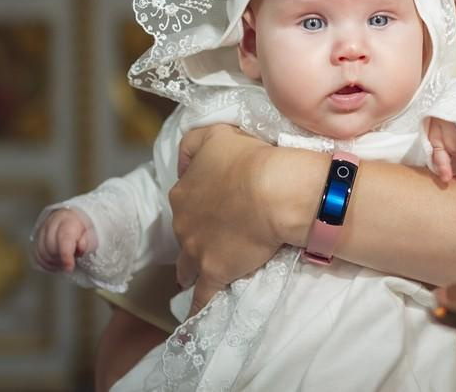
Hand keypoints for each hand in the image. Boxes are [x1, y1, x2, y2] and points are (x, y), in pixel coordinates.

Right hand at [32, 209, 96, 272]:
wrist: (73, 219)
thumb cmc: (83, 228)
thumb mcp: (91, 233)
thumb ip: (87, 241)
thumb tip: (80, 248)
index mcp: (68, 220)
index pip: (64, 239)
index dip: (66, 256)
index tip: (69, 267)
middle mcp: (51, 224)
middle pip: (50, 248)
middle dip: (61, 259)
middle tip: (71, 262)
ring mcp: (41, 231)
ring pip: (42, 253)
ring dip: (53, 262)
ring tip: (65, 262)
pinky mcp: (36, 239)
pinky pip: (37, 256)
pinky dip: (46, 264)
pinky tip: (56, 264)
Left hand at [170, 124, 286, 314]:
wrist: (272, 189)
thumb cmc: (250, 157)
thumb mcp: (216, 135)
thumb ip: (194, 142)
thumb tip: (183, 161)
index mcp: (183, 191)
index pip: (185, 200)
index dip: (200, 203)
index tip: (215, 205)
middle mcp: (183, 222)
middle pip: (185, 234)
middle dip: (196, 235)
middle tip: (216, 236)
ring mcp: (196, 250)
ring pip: (186, 267)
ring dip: (192, 269)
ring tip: (201, 274)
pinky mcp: (213, 273)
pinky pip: (200, 298)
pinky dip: (197, 310)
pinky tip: (194, 321)